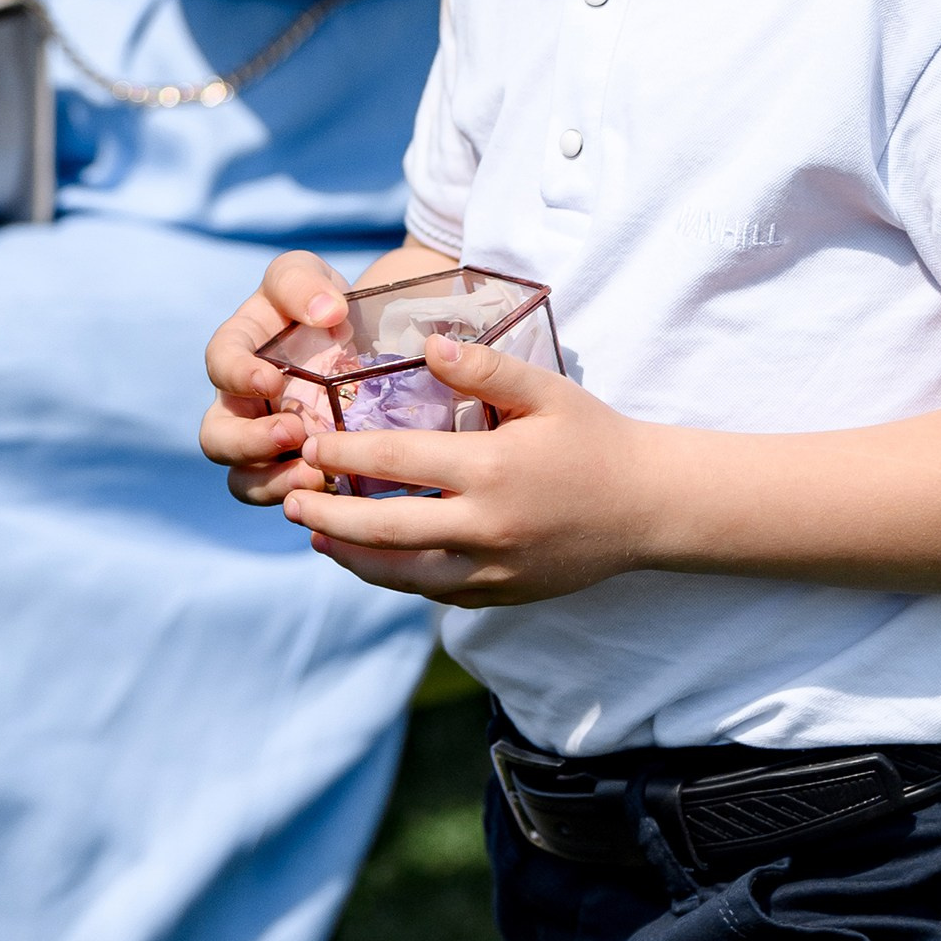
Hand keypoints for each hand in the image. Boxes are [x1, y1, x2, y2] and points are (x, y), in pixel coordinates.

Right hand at [202, 249, 357, 504]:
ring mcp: (265, 442)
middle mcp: (241, 404)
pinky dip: (304, 499)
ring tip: (314, 476)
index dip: (237, 376)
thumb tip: (325, 311)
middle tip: (290, 433)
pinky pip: (285, 497)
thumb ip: (302, 282)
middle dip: (247, 443)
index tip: (270, 380)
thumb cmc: (321, 299)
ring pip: (243, 479)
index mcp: (238, 350)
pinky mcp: (294, 468)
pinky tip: (336, 490)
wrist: (360, 335)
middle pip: (217, 437)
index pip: (220, 364)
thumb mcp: (308, 274)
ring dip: (273, 482)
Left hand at [276, 335, 657, 607]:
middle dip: (329, 514)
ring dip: (351, 556)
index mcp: (492, 469)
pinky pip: (433, 591)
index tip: (313, 443)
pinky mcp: (500, 596)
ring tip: (315, 535)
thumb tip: (429, 344)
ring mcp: (492, 570)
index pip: (396, 461)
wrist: (648, 507)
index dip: (345, 453)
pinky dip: (394, 577)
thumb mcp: (547, 392)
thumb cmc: (594, 440)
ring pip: (401, 574)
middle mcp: (486, 527)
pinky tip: (371, 559)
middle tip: (291, 497)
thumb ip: (486, 368)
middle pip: (383, 528)